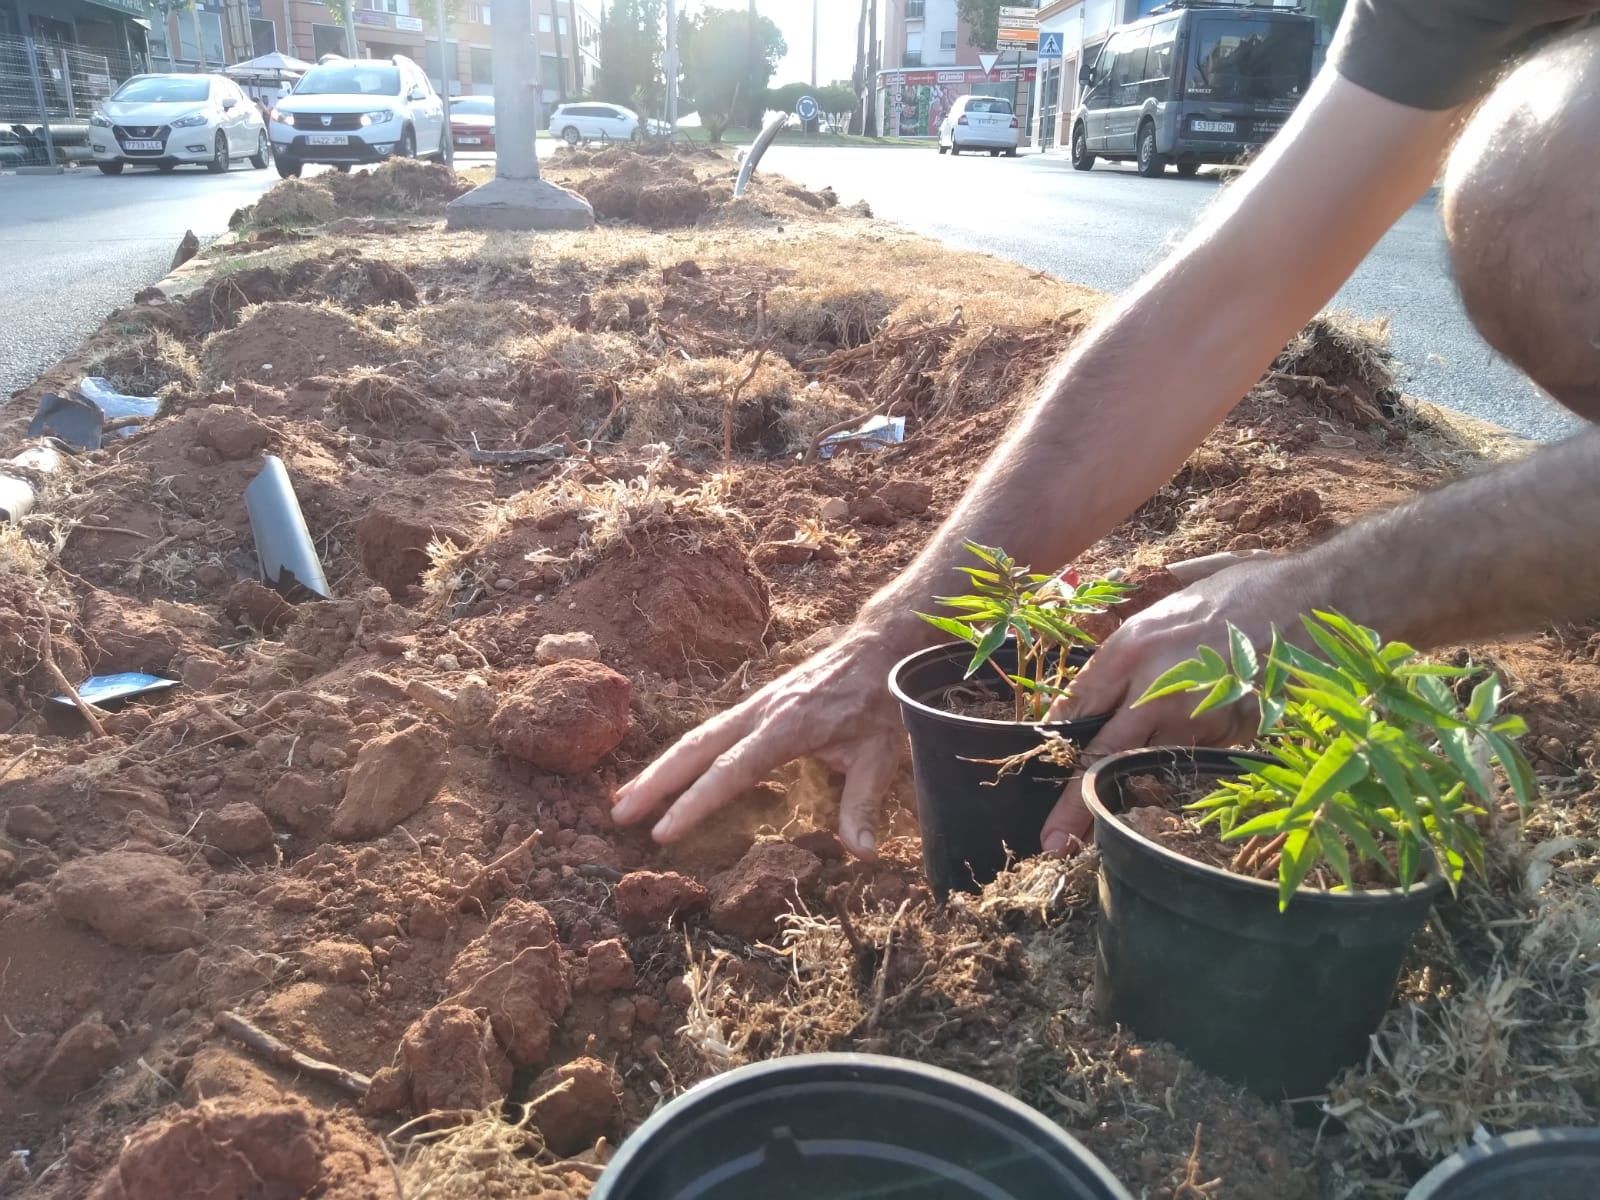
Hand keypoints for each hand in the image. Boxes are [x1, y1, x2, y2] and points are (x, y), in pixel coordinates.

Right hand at [611, 625, 911, 857]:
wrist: (879, 646)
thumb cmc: (881, 699)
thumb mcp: (881, 754)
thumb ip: (864, 804)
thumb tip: (863, 854)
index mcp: (788, 726)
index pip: (731, 771)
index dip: (695, 803)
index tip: (663, 832)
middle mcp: (762, 712)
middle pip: (696, 749)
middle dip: (655, 783)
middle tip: (618, 815)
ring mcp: (754, 705)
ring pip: (696, 738)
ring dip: (659, 769)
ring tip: (623, 799)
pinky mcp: (755, 705)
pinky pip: (709, 732)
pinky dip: (680, 755)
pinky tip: (664, 775)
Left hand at [1039, 554, 1313, 852]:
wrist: (1313, 598)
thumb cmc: (1239, 591)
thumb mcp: (1164, 607)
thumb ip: (1129, 646)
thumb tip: (1094, 684)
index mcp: (1129, 648)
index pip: (1074, 709)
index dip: (1052, 746)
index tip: (1035, 777)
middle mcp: (1153, 689)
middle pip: (1101, 758)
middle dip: (1074, 807)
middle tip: (1053, 844)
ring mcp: (1195, 721)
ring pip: (1150, 767)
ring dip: (1138, 783)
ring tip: (1128, 795)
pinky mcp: (1231, 739)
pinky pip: (1196, 761)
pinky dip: (1188, 760)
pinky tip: (1202, 736)